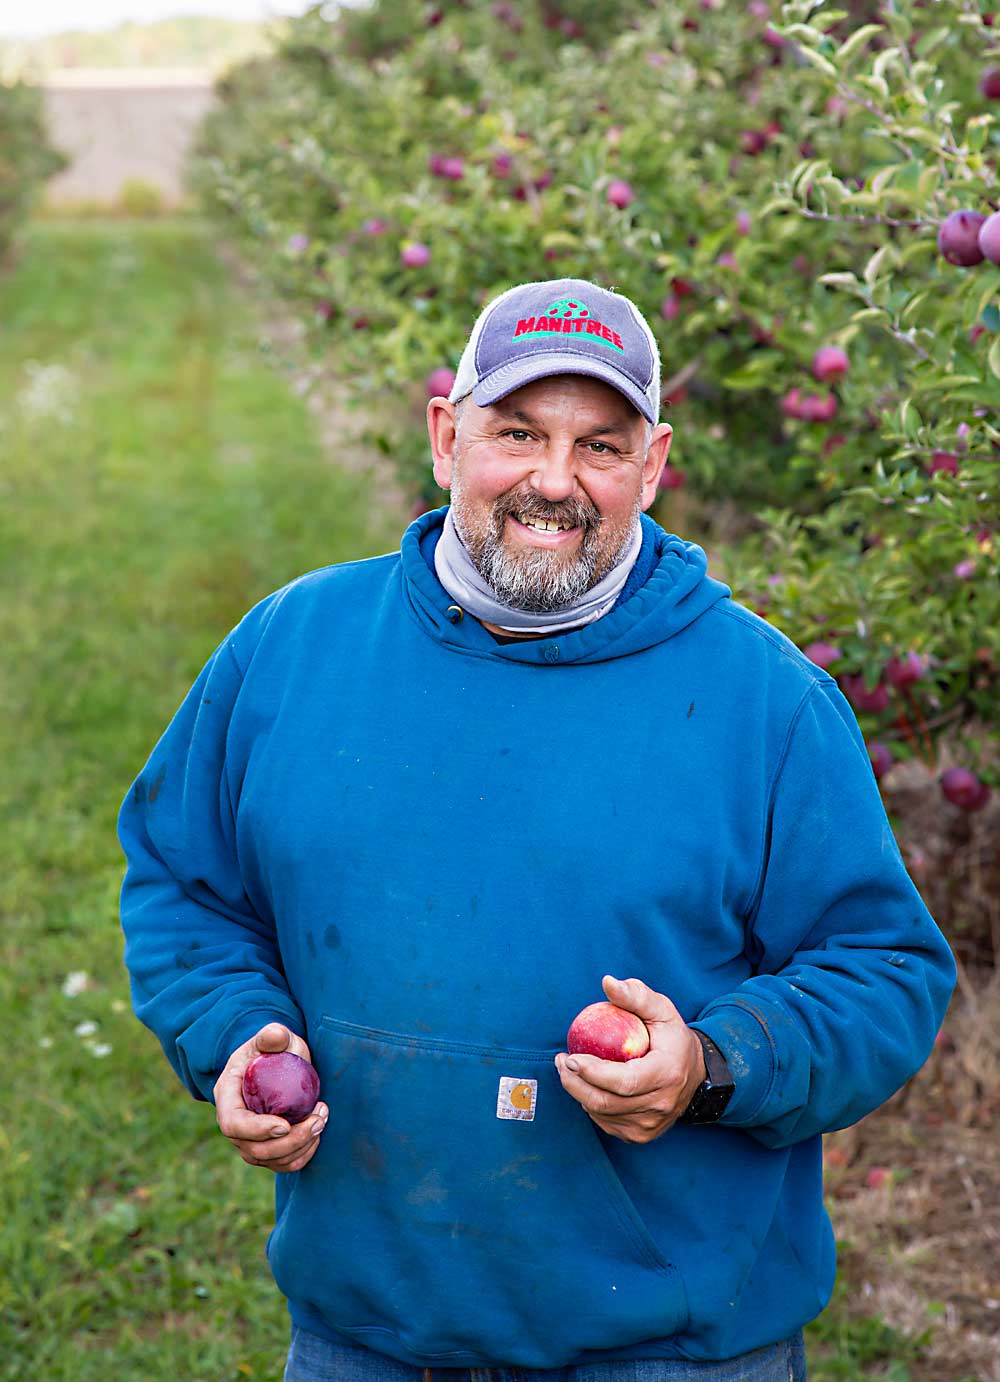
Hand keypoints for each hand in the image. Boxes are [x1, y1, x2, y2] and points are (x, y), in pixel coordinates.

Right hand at [214, 1022, 327, 1172]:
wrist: (278, 1063)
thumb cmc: (274, 1049)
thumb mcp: (272, 1037)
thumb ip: (272, 1035)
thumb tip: (276, 1034)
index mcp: (227, 1095)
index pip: (232, 1124)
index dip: (256, 1130)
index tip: (285, 1124)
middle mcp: (233, 1122)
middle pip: (253, 1149)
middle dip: (289, 1141)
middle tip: (317, 1121)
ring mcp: (248, 1139)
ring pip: (269, 1160)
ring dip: (299, 1147)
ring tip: (321, 1121)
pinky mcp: (266, 1147)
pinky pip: (281, 1163)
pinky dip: (301, 1156)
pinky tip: (317, 1136)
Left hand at [554, 975, 705, 1143]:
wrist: (698, 1074)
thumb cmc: (673, 1037)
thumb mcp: (662, 1010)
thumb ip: (635, 996)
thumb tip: (607, 982)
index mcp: (666, 1074)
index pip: (623, 1081)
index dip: (593, 1073)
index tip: (570, 1056)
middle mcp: (661, 1104)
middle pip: (606, 1102)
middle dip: (574, 1083)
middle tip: (561, 1062)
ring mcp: (651, 1125)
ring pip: (603, 1115)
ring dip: (578, 1094)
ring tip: (570, 1070)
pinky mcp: (643, 1135)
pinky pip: (607, 1123)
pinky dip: (592, 1106)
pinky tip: (587, 1087)